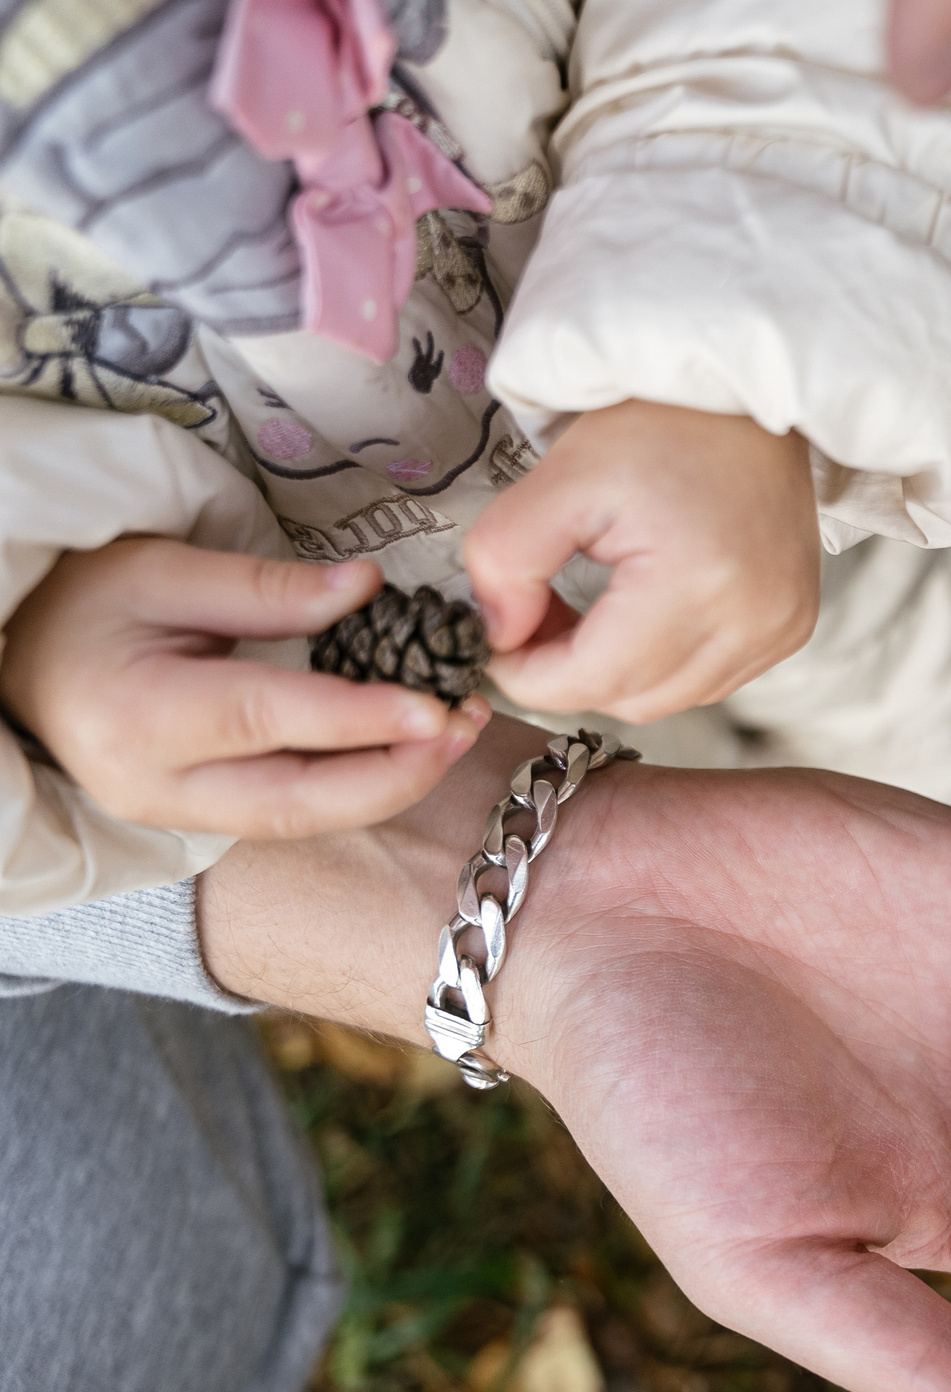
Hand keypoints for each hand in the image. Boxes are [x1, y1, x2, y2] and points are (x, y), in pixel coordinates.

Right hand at [0, 539, 487, 835]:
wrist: (22, 658)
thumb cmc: (84, 603)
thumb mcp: (163, 571)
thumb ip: (268, 587)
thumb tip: (369, 586)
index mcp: (140, 714)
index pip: (268, 718)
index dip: (358, 716)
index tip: (435, 702)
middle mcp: (158, 785)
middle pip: (299, 801)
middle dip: (396, 772)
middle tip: (465, 722)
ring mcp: (180, 814)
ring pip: (306, 820)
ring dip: (392, 782)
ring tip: (457, 730)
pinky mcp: (205, 819)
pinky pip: (296, 814)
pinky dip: (360, 786)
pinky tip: (412, 748)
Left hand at [465, 401, 819, 722]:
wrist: (747, 393)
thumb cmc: (656, 426)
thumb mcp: (559, 479)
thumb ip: (505, 561)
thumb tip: (499, 636)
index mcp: (696, 581)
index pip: (594, 678)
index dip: (530, 676)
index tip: (497, 644)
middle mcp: (753, 619)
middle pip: (633, 699)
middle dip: (570, 673)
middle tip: (539, 614)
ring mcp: (780, 628)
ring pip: (671, 700)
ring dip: (619, 672)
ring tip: (594, 610)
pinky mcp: (791, 627)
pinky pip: (710, 680)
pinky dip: (666, 662)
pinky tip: (647, 612)